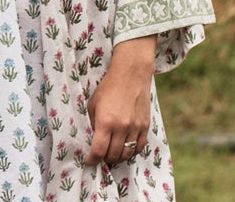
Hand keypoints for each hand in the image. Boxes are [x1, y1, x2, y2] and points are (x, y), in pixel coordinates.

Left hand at [85, 35, 155, 166]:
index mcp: (106, 121)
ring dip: (118, 158)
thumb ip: (93, 123)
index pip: (98, 151)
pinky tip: (126, 149)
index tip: (89, 161)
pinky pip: (139, 147)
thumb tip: (95, 139)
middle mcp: (121, 127)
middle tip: (100, 156)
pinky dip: (131, 152)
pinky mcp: (145, 126)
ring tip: (112, 154)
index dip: (92, 160)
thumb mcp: (93, 103)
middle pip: (113, 155)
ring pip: (127, 155)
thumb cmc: (108, 87)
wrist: (131, 74)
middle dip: (104, 159)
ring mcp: (135, 128)